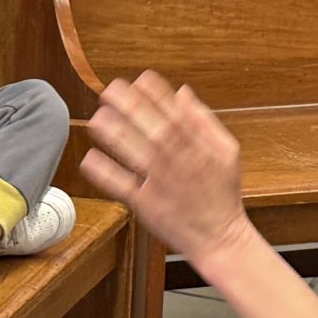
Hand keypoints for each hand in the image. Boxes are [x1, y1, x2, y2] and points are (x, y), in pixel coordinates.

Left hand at [79, 72, 253, 263]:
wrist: (219, 238)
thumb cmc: (222, 194)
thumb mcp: (226, 151)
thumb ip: (204, 120)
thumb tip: (183, 92)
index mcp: (197, 145)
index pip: (173, 110)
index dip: (154, 91)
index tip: (138, 79)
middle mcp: (177, 160)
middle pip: (151, 126)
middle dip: (129, 105)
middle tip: (109, 91)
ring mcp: (160, 182)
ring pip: (134, 152)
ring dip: (114, 133)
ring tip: (98, 118)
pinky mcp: (146, 204)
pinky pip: (121, 186)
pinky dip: (105, 172)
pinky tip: (90, 157)